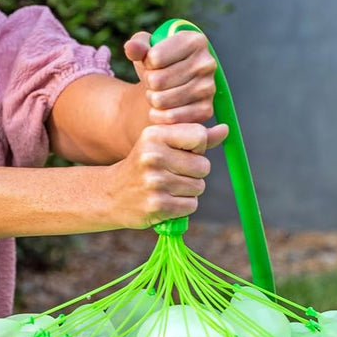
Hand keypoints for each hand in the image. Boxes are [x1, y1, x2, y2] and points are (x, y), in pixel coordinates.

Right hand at [108, 121, 228, 228]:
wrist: (111, 194)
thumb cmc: (145, 165)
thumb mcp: (163, 144)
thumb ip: (194, 136)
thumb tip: (226, 130)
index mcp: (155, 135)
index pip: (199, 136)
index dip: (197, 148)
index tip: (182, 153)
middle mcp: (153, 156)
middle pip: (203, 165)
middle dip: (194, 173)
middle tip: (172, 174)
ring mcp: (154, 182)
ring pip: (199, 187)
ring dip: (188, 191)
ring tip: (166, 188)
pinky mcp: (157, 205)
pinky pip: (191, 205)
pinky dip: (183, 206)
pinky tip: (165, 201)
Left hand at [123, 29, 217, 125]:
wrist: (171, 87)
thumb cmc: (158, 64)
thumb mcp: (146, 50)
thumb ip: (137, 46)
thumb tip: (131, 47)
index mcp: (195, 41)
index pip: (155, 57)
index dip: (147, 63)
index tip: (152, 62)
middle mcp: (207, 63)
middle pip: (157, 80)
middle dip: (149, 82)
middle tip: (154, 81)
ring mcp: (209, 88)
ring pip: (161, 100)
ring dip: (152, 99)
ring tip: (158, 93)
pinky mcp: (206, 110)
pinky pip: (170, 117)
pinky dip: (159, 115)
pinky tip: (162, 108)